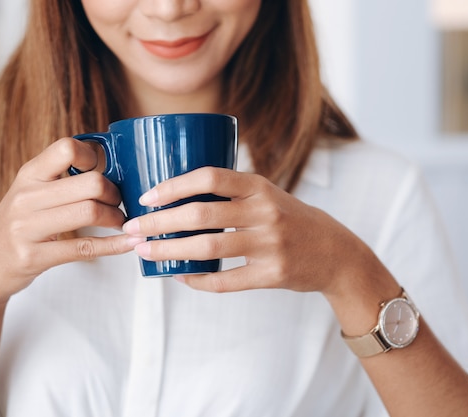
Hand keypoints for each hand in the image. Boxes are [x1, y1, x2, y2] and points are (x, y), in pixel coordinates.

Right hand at [0, 137, 141, 303]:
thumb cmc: (17, 227)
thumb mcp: (29, 194)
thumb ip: (59, 179)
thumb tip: (107, 166)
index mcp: (28, 175)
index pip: (66, 148)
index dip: (93, 157)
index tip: (103, 172)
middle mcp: (25, 197)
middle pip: (91, 183)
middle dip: (115, 194)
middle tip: (119, 204)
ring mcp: (26, 228)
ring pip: (90, 212)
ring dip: (116, 218)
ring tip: (120, 223)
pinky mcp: (33, 256)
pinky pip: (85, 248)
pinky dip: (115, 245)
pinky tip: (128, 242)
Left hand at [123, 167, 371, 294]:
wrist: (335, 252)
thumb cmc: (291, 219)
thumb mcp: (267, 194)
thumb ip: (231, 192)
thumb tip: (176, 195)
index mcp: (259, 186)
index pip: (209, 177)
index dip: (173, 186)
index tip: (146, 197)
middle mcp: (264, 212)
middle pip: (200, 215)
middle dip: (159, 222)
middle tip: (132, 228)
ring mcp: (269, 245)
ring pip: (208, 249)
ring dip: (169, 251)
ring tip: (144, 252)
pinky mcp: (272, 274)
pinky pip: (226, 282)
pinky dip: (197, 281)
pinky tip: (179, 277)